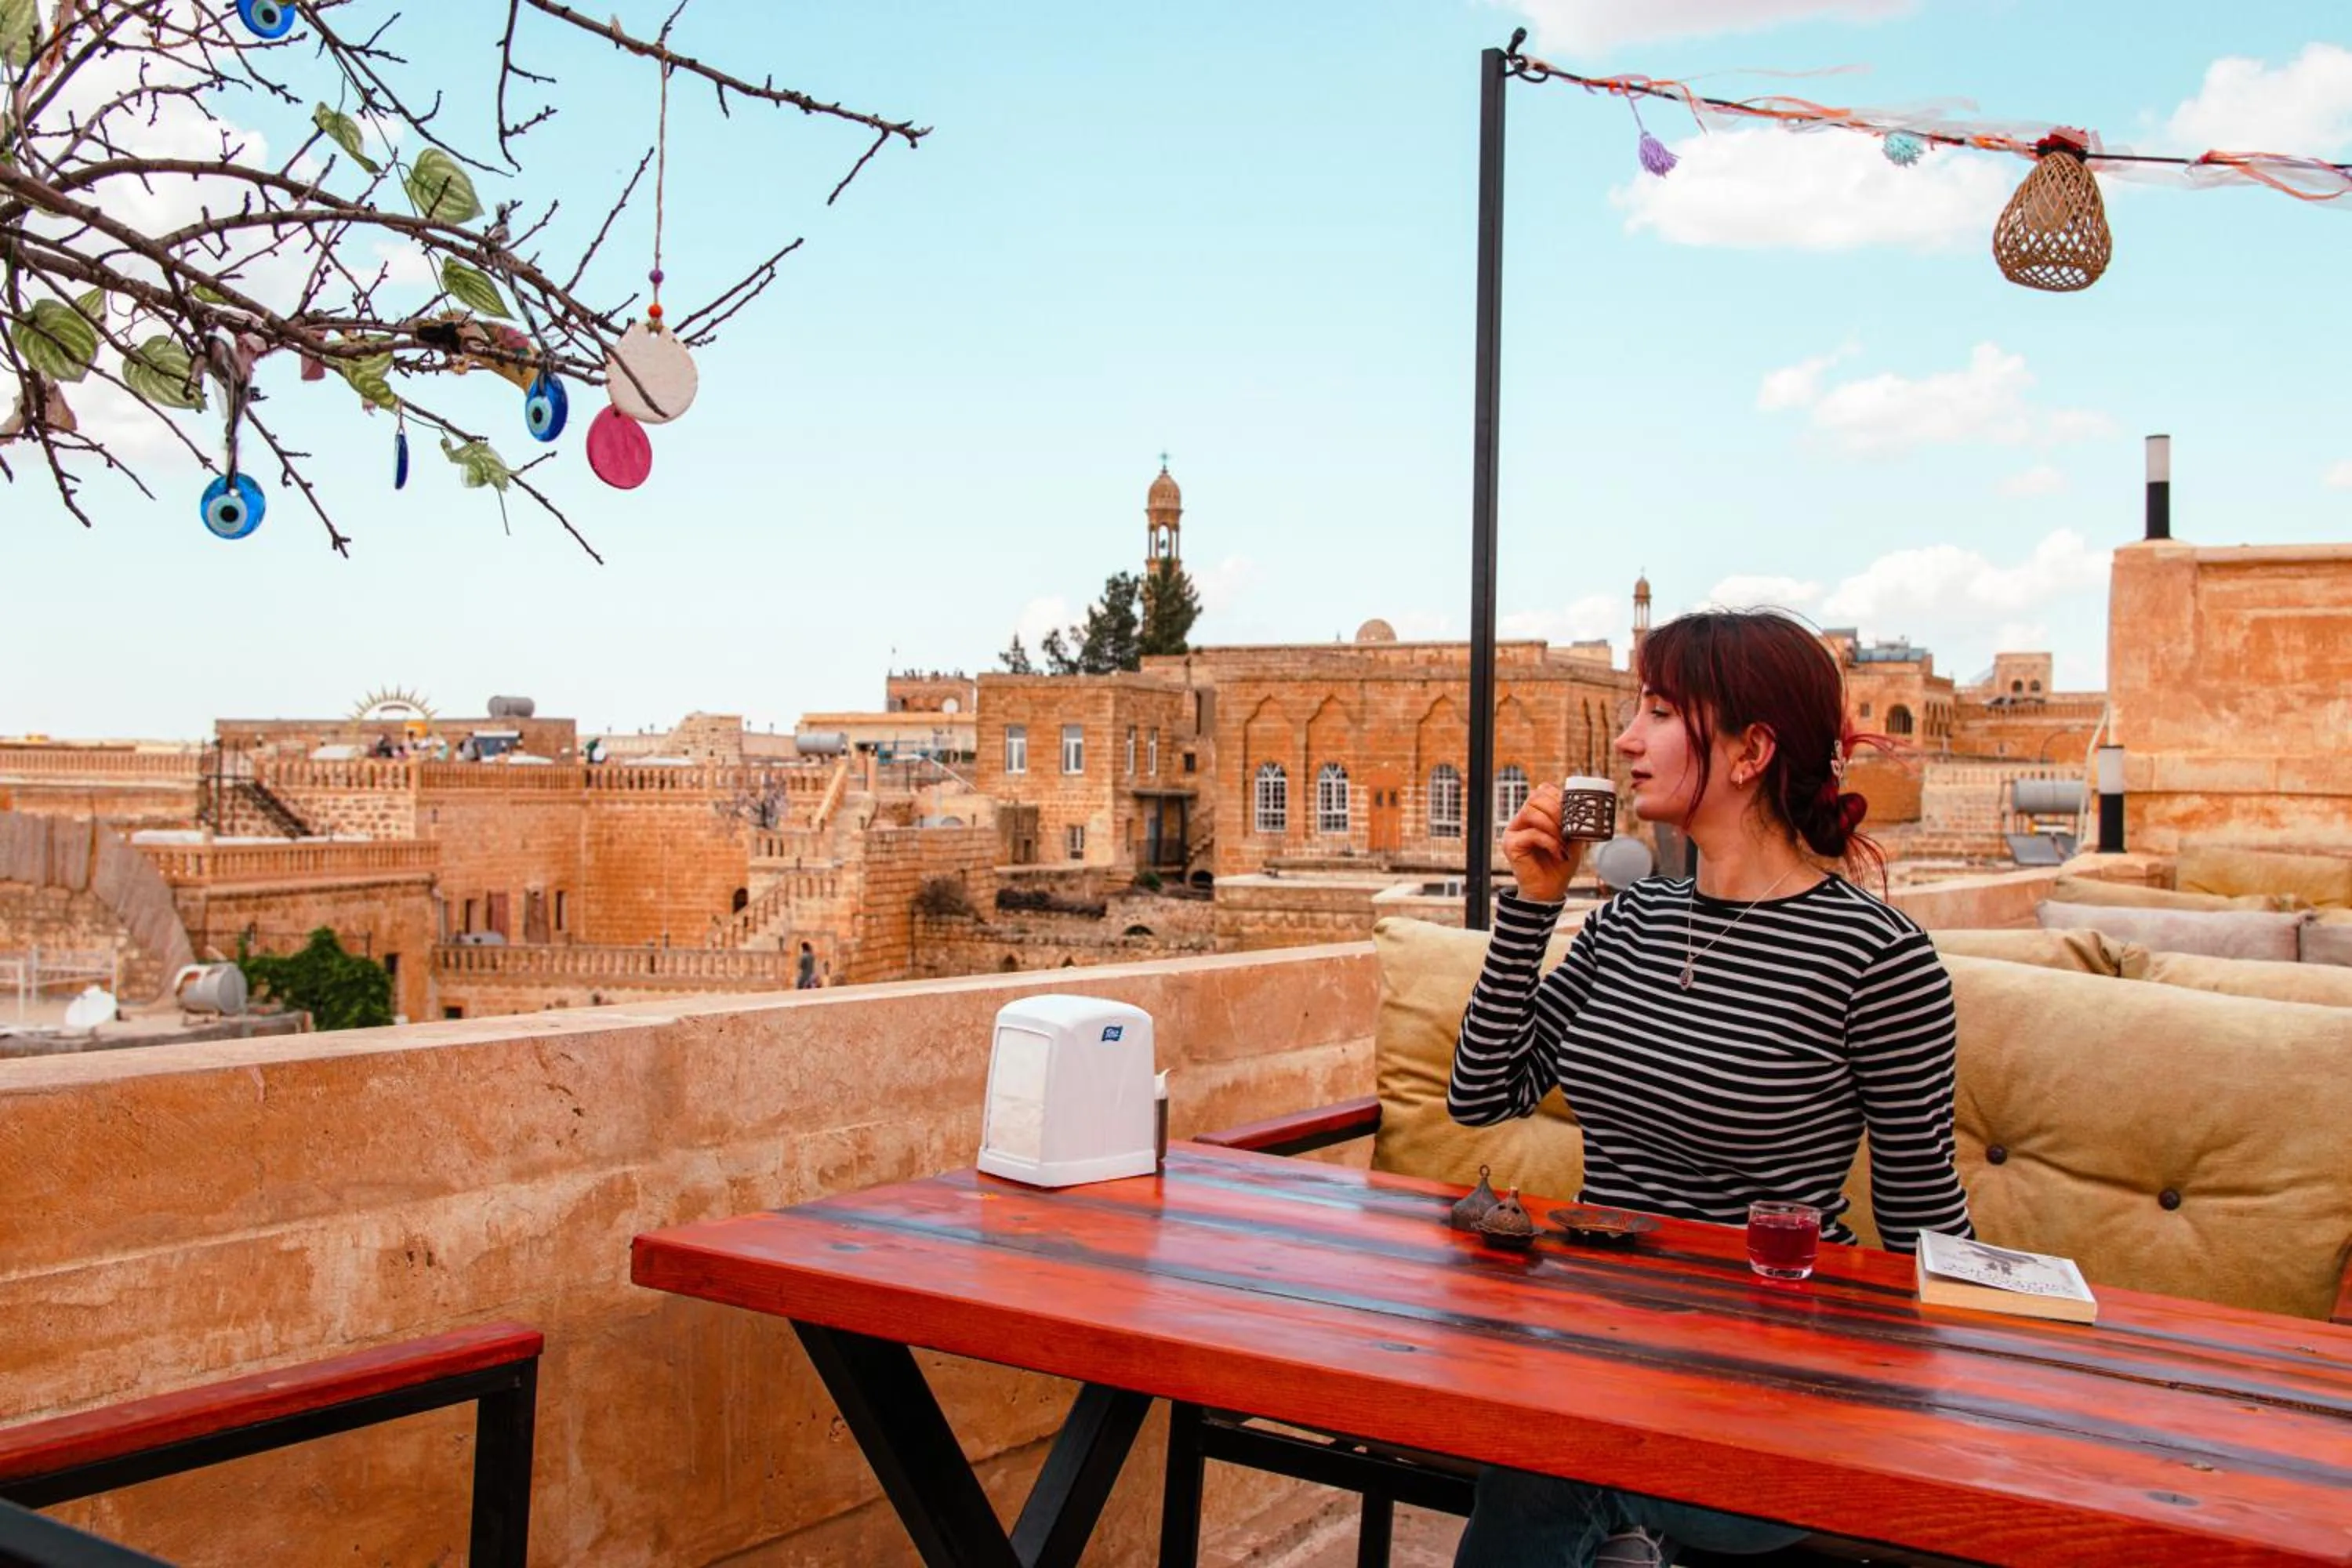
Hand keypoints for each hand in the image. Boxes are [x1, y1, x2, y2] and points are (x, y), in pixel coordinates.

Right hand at [1501, 782, 1584, 902]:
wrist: (1550, 891)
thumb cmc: (1560, 865)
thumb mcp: (1572, 839)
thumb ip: (1573, 822)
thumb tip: (1582, 808)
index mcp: (1534, 814)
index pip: (1542, 791)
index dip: (1558, 796)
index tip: (1572, 812)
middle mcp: (1521, 820)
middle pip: (1535, 797)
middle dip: (1556, 810)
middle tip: (1568, 828)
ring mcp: (1513, 831)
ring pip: (1531, 812)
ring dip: (1552, 825)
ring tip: (1562, 841)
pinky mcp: (1510, 845)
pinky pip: (1531, 834)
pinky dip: (1549, 842)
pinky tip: (1558, 853)